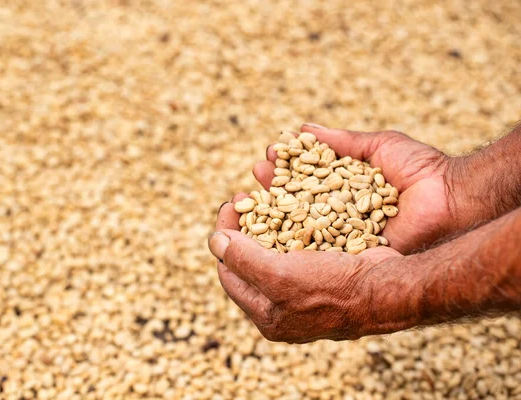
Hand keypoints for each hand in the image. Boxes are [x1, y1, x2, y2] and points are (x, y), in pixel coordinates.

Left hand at [209, 194, 412, 342]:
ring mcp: (305, 289)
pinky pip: (299, 245)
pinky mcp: (325, 271)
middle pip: (250, 261)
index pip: (230, 274)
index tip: (227, 208)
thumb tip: (214, 242)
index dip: (223, 241)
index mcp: (267, 315)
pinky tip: (289, 201)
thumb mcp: (279, 276)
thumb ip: (242, 260)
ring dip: (266, 221)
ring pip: (275, 249)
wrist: (388, 288)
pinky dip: (291, 223)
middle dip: (243, 227)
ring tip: (262, 193)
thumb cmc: (333, 288)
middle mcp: (283, 306)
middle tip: (242, 197)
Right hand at [253, 124, 461, 253]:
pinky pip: (318, 249)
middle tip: (254, 175)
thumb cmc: (419, 169)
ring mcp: (344, 234)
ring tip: (250, 198)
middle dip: (273, 187)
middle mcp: (341, 211)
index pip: (307, 176)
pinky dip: (292, 241)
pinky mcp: (351, 254)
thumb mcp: (377, 145)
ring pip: (301, 225)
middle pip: (298, 200)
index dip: (286, 167)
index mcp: (345, 186)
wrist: (449, 200)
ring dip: (273, 213)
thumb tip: (304, 127)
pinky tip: (268, 232)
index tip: (269, 155)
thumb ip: (342, 140)